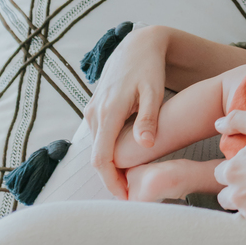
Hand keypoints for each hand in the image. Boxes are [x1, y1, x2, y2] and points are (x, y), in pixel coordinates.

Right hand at [85, 25, 169, 198]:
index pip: (102, 158)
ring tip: (133, 183)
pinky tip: (127, 162)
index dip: (111, 182)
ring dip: (111, 167)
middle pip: (98, 158)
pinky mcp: (94, 111)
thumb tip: (145, 146)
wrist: (136, 46)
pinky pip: (99, 138)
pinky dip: (110, 153)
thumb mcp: (154, 91)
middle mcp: (94, 114)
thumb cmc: (149, 68)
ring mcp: (91, 113)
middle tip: (134, 197)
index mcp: (108, 112)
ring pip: (98, 149)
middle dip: (112, 180)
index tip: (126, 198)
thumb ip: (148, 119)